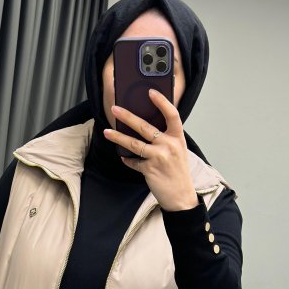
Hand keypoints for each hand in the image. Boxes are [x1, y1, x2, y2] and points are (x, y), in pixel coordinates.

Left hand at [103, 89, 199, 211]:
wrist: (181, 197)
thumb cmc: (178, 172)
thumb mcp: (178, 151)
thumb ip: (166, 138)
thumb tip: (144, 126)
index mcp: (178, 138)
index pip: (172, 114)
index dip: (162, 102)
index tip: (150, 92)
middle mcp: (169, 145)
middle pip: (145, 127)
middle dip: (127, 116)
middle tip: (114, 109)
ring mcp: (159, 157)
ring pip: (134, 144)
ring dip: (118, 138)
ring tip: (107, 132)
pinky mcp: (149, 169)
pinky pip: (133, 161)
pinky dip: (128, 160)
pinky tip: (125, 158)